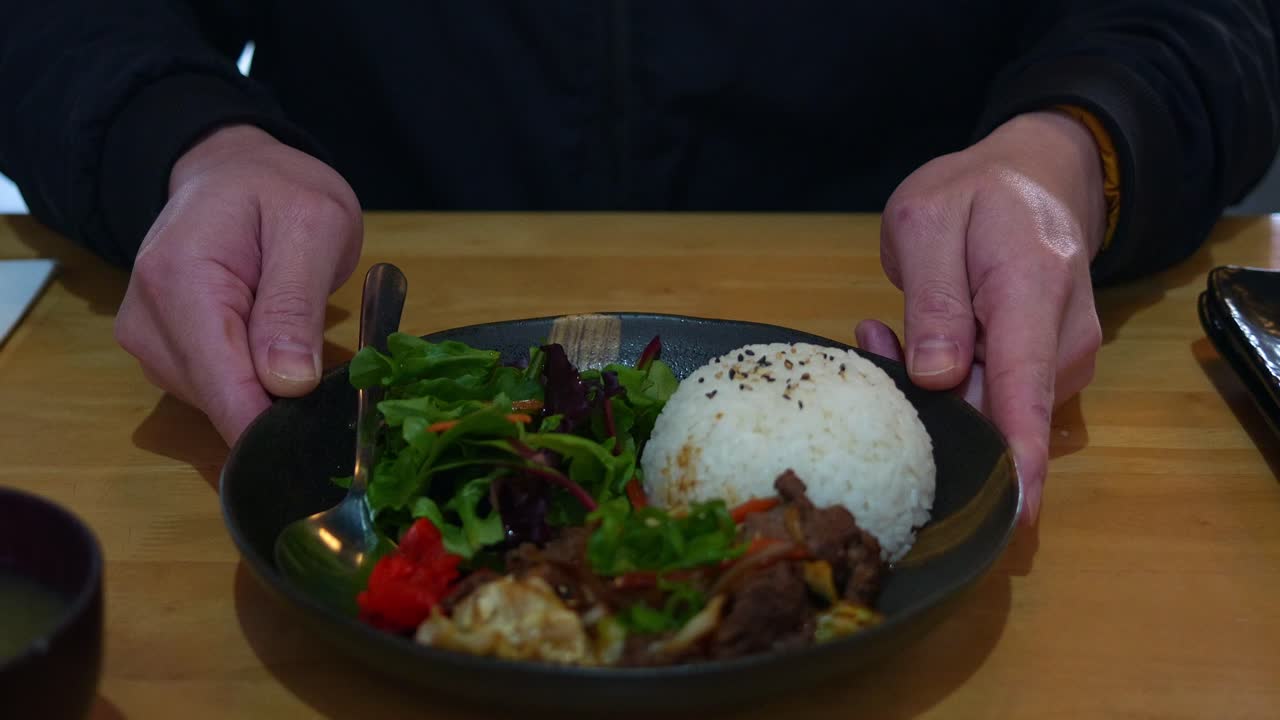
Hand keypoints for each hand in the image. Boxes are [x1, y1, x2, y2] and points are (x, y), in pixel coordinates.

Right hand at [115, 125, 361, 444]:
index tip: (326, 438)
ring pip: (222, 406)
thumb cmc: (278, 189)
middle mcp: (148, 321)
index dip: (275, 426)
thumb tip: (288, 383)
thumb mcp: (312, 225)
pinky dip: (255, 384)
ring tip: (299, 336)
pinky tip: (276, 345)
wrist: (234, 172)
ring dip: (269, 391)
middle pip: (222, 403)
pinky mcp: (164, 356)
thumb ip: (295, 304)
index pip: (223, 389)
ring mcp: (150, 343)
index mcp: (178, 282)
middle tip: (331, 363)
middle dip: (280, 404)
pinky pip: (218, 394)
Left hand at [856, 110, 1106, 525]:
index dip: (1016, 457)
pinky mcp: (1049, 374)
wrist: (1033, 179)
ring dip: (932, 389)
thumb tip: (938, 378)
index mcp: (1033, 290)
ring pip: (989, 409)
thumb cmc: (973, 195)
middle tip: (876, 342)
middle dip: (930, 403)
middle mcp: (1063, 337)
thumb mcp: (928, 220)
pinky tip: (919, 340)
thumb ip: (933, 299)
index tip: (1009, 514)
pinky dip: (948, 383)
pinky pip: (991, 399)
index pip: (1025, 387)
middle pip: (999, 410)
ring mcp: (1062, 360)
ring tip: (890, 329)